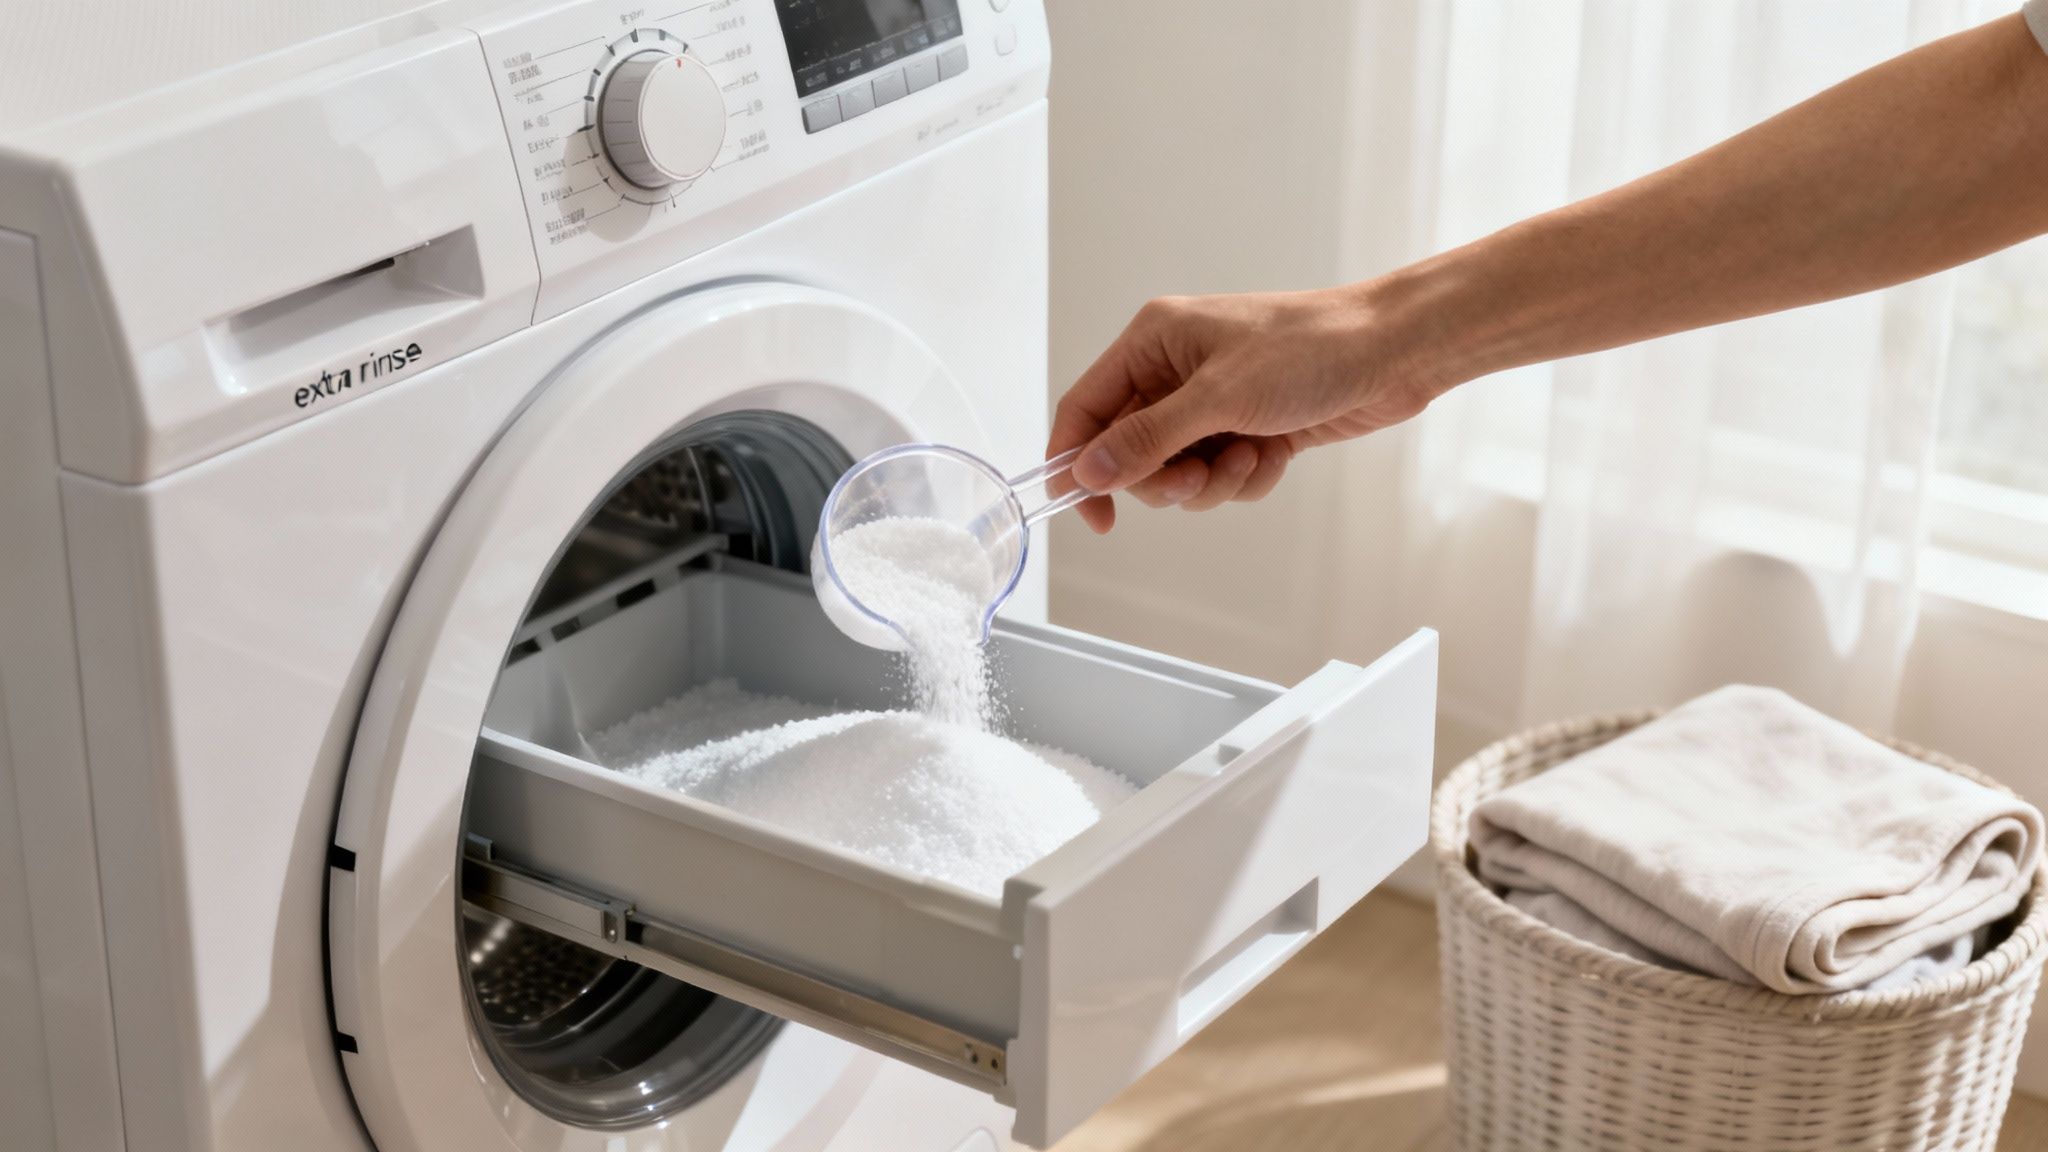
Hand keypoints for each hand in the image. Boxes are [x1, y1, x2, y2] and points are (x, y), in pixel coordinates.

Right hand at [1047, 286, 1439, 531]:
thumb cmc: (1311, 349)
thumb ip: (1147, 438)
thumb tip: (1086, 471)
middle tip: (1199, 476)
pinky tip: (1277, 453)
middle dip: (1166, 478)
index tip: (1089, 514)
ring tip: (1250, 457)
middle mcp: (1175, 371)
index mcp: (1153, 342)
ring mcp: (1212, 402)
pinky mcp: (1247, 428)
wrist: (1392, 351)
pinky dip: (1246, 477)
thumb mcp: (1219, 397)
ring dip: (1213, 482)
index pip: (1085, 409)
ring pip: (1178, 474)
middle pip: (1129, 453)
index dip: (1076, 462)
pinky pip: (1220, 477)